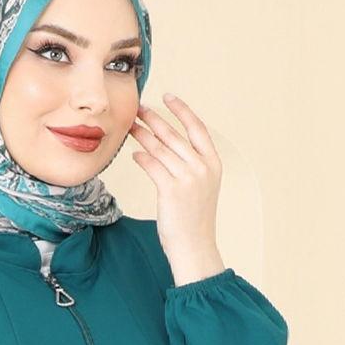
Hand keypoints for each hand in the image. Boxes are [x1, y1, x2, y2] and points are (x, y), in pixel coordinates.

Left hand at [129, 93, 225, 285]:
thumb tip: (161, 146)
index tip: (168, 97)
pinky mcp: (172, 190)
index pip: (197, 128)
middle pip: (175, 135)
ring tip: (131, 127)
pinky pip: (153, 166)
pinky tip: (134, 154)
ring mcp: (188, 178)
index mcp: (213, 164)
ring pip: (161, 149)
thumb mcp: (199, 188)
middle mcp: (202, 168)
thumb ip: (187, 165)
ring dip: (144, 135)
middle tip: (139, 109)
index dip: (182, 110)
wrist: (194, 247)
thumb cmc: (193, 220)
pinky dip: (142, 158)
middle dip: (155, 119)